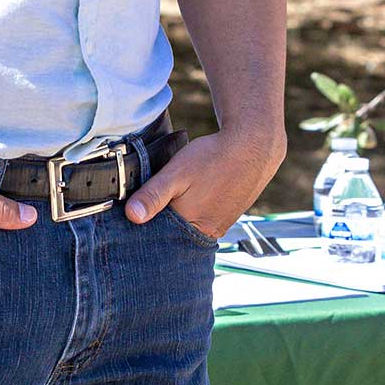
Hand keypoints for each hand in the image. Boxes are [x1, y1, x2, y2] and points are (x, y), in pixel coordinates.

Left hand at [125, 127, 284, 239]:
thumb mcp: (177, 173)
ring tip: (177, 195)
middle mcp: (206, 234)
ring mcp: (218, 227)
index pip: (157, 237)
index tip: (134, 213)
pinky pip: (201, 221)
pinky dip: (192, 211)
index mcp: (191, 227)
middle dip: (161, 221)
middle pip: (173, 235)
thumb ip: (153, 195)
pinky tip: (192, 195)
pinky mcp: (225, 218)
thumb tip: (132, 216)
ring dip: (178, 216)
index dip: (145, 224)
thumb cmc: (214, 158)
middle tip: (158, 199)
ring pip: (187, 227)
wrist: (253, 147)